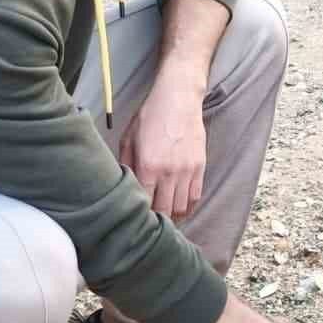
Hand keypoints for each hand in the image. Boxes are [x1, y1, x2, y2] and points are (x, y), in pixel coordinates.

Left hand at [120, 84, 205, 218]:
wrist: (179, 99)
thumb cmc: (150, 116)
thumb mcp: (128, 138)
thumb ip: (125, 165)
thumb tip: (122, 186)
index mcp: (148, 166)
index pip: (143, 203)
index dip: (139, 215)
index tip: (133, 219)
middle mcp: (169, 172)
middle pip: (164, 211)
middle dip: (155, 220)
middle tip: (148, 224)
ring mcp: (187, 170)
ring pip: (181, 208)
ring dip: (172, 216)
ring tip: (163, 218)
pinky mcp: (200, 167)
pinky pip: (195, 197)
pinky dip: (187, 207)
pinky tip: (179, 209)